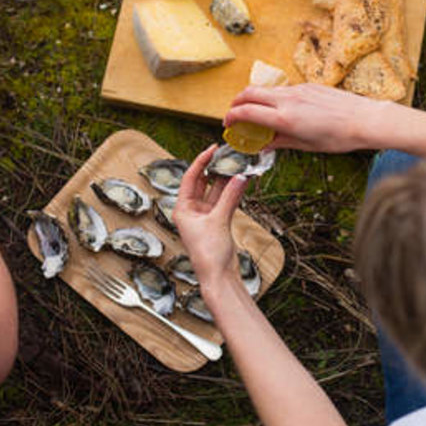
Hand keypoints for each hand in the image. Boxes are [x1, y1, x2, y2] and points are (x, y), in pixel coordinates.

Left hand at [172, 146, 248, 290]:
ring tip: (238, 165)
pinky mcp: (218, 222)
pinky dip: (233, 192)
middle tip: (227, 155)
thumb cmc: (209, 254)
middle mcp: (192, 211)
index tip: (212, 149)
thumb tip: (239, 177)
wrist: (218, 276)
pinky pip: (226, 201)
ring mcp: (206, 216)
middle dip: (215, 169)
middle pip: (203, 183)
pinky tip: (242, 181)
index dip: (201, 161)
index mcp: (183, 209)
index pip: (191, 178)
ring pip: (217, 192)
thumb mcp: (218, 220)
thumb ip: (230, 197)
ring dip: (227, 180)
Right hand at [224, 83, 388, 152]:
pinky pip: (284, 89)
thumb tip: (263, 145)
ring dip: (255, 98)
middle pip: (250, 92)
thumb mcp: (306, 145)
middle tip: (234, 113)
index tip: (227, 123)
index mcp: (285, 118)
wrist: (365, 119)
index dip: (232, 116)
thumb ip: (280, 142)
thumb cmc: (338, 137)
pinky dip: (274, 97)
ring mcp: (298, 89)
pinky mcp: (308, 86)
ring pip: (266, 89)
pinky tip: (283, 109)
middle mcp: (288, 100)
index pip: (247, 111)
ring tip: (257, 112)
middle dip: (236, 101)